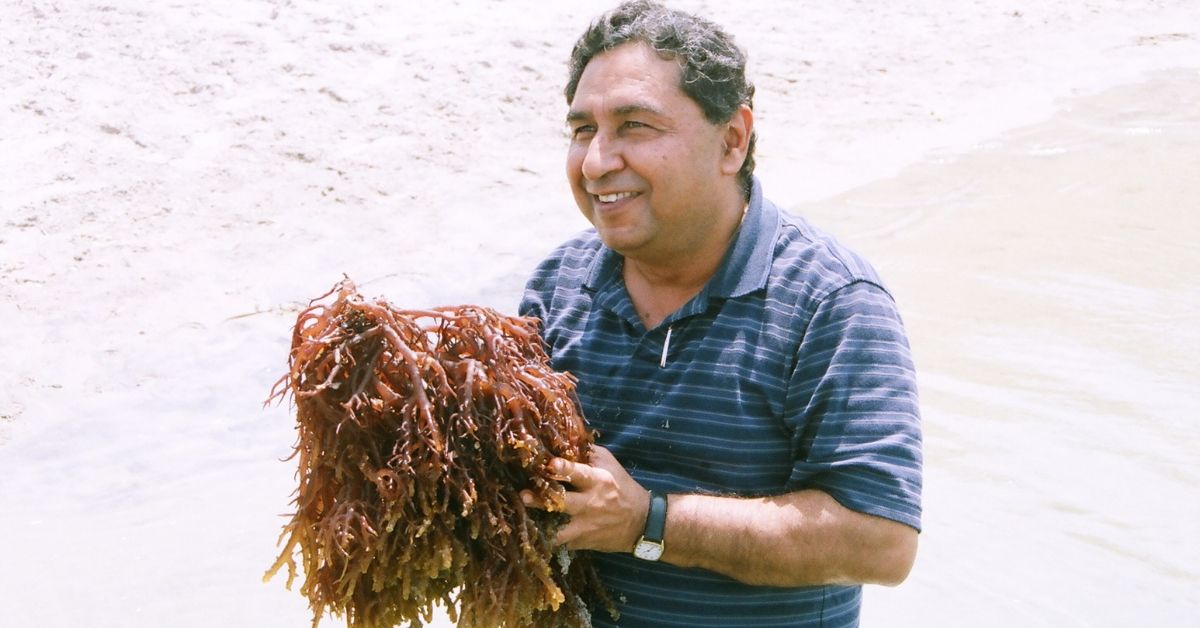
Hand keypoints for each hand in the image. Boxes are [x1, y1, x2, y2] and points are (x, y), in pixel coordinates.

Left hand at [523, 446, 649, 552]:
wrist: (640, 522)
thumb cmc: (622, 486)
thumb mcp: (610, 464)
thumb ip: (587, 453)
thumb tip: (563, 440)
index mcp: (599, 481)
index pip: (580, 473)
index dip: (565, 468)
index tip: (550, 464)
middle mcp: (591, 504)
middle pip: (562, 503)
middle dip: (541, 500)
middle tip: (523, 495)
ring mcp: (585, 526)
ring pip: (558, 531)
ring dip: (539, 525)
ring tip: (523, 520)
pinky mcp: (581, 543)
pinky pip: (560, 542)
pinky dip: (547, 537)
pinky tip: (534, 532)